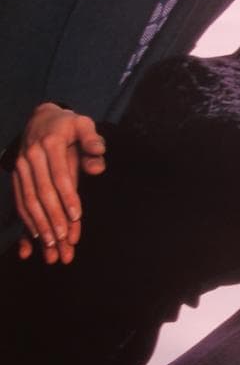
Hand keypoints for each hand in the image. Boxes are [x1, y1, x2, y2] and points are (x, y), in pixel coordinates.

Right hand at [13, 103, 105, 263]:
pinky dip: (26, 219)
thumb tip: (99, 152)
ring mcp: (20, 166)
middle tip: (63, 240)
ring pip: (28, 199)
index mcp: (51, 143)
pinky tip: (35, 237)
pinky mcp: (15, 175)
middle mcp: (32, 155)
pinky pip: (19, 200)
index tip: (76, 217)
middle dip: (53, 218)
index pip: (60, 175)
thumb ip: (93, 140)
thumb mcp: (84, 125)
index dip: (68, 197)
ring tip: (51, 245)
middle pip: (42, 192)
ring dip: (39, 224)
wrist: (41, 118)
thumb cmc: (69, 125)